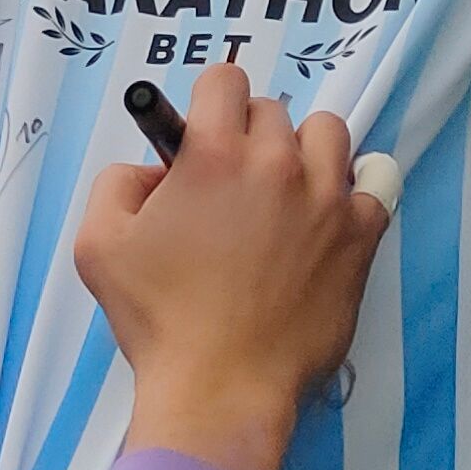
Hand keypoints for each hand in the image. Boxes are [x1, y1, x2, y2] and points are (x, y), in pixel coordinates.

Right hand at [72, 64, 387, 469]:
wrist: (222, 389)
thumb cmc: (160, 323)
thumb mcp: (99, 245)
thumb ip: (117, 183)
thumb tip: (152, 169)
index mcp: (214, 156)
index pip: (225, 80)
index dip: (209, 103)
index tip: (205, 135)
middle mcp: (277, 165)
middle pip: (274, 110)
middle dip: (250, 136)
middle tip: (233, 185)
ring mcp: (327, 199)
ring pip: (328, 134)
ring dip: (305, 152)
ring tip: (286, 194)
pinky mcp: (361, 238)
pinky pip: (372, 187)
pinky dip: (351, 195)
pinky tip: (326, 221)